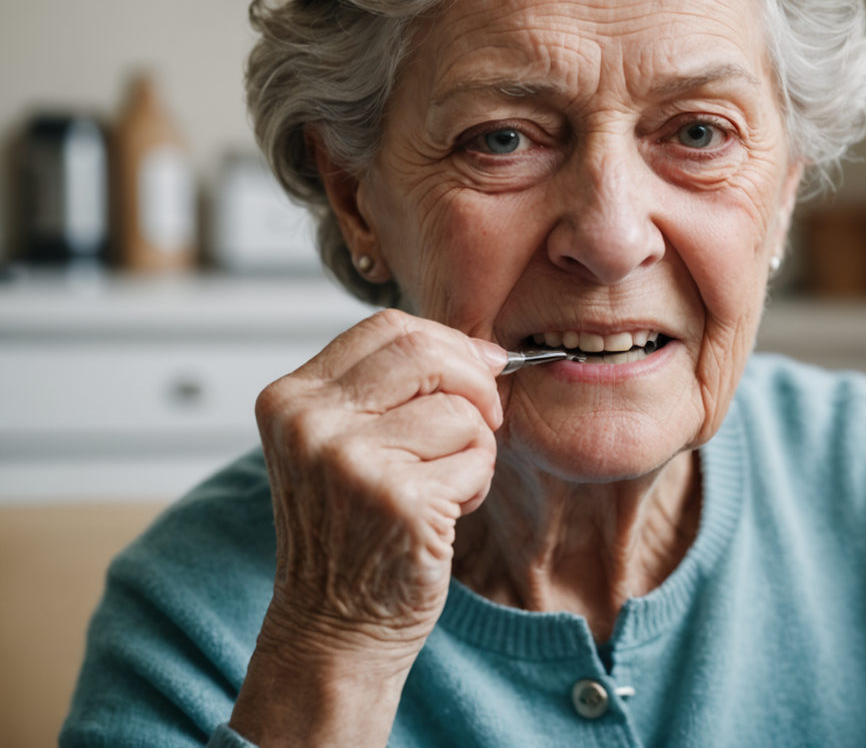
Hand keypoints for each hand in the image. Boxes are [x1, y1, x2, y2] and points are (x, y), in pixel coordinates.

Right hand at [232, 309, 504, 744]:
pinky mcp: (398, 498)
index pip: (387, 327)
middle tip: (484, 419)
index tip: (476, 372)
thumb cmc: (352, 533)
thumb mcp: (342, 444)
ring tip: (443, 486)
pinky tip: (443, 515)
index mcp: (290, 398)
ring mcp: (349, 460)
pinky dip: (476, 483)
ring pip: (461, 410)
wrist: (333, 629)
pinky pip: (476, 457)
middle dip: (475, 381)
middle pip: (426, 351)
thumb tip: (482, 349)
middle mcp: (309, 422)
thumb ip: (390, 389)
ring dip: (475, 448)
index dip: (447, 343)